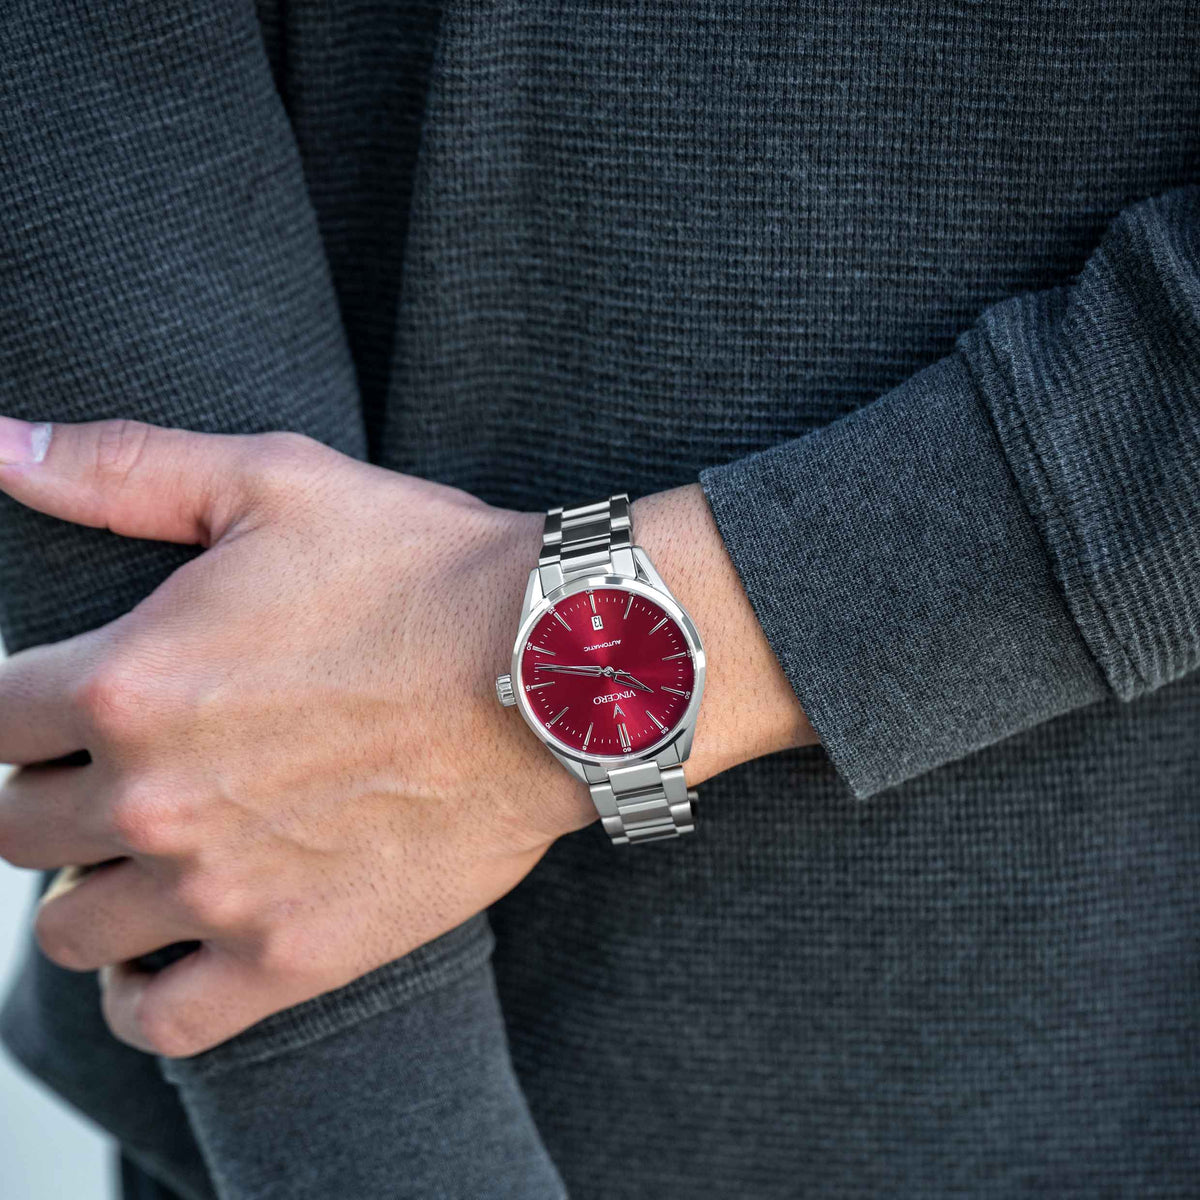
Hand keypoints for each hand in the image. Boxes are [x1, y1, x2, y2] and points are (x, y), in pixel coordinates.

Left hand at [0, 415, 816, 1057]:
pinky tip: (162, 952)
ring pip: (67, 926)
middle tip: (128, 763)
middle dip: (55, 788)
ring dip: (91, 885)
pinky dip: (135, 995)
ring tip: (153, 848)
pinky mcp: (291, 956)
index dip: (21, 702)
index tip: (70, 697)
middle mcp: (153, 799)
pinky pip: (157, 1020)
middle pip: (16, 826)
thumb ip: (117, 466)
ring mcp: (219, 892)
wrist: (558, 673)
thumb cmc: (427, 571)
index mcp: (127, 682)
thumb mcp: (275, 483)